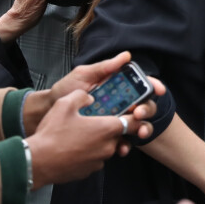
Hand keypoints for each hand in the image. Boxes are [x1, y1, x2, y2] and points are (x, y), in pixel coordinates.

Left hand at [23, 51, 165, 136]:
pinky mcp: (106, 135)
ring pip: (137, 125)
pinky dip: (125, 145)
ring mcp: (113, 119)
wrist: (47, 112)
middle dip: (147, 109)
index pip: (140, 84)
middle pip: (143, 105)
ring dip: (141, 128)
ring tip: (137, 132)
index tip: (157, 90)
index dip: (152, 86)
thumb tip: (126, 56)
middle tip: (138, 113)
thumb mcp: (83, 74)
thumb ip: (105, 67)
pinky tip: (122, 147)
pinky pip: (121, 141)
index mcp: (116, 85)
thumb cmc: (65, 89)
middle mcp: (118, 101)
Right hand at [26, 89, 141, 186]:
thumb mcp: (66, 103)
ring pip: (106, 146)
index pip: (133, 123)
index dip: (135, 116)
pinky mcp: (88, 171)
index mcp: (106, 128)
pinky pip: (95, 157)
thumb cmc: (52, 133)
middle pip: (118, 134)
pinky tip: (75, 144)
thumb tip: (89, 97)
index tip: (133, 111)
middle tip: (99, 118)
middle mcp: (106, 147)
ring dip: (99, 139)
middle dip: (112, 126)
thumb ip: (82, 96)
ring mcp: (98, 161)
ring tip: (82, 131)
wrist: (37, 161)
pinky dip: (90, 150)